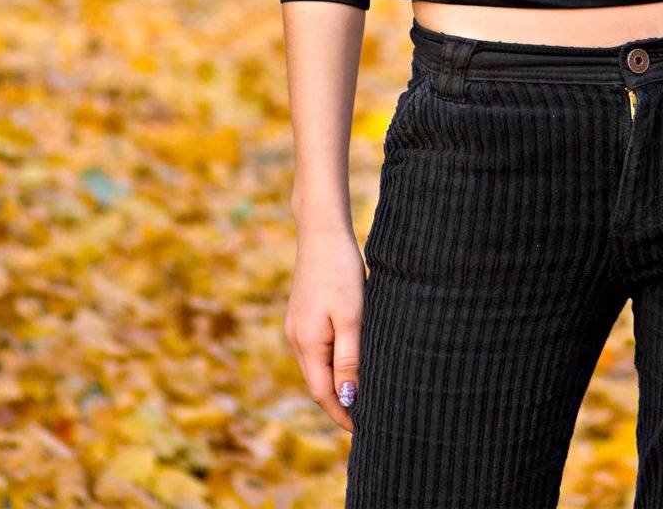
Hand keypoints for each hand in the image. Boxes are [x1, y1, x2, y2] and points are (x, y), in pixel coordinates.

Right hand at [284, 229, 365, 431]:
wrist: (322, 230)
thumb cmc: (340, 271)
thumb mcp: (352, 317)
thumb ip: (349, 359)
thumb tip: (347, 399)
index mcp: (307, 343)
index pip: (324, 394)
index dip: (342, 415)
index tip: (364, 430)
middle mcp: (296, 338)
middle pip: (317, 383)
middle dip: (338, 404)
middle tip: (365, 420)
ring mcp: (296, 325)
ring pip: (316, 366)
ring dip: (335, 383)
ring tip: (360, 396)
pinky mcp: (302, 313)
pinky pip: (316, 349)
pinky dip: (331, 362)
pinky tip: (348, 362)